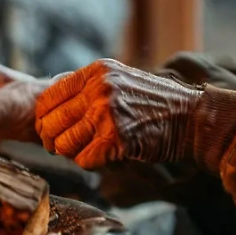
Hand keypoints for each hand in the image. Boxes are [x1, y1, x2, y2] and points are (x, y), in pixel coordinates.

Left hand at [35, 59, 202, 169]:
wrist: (190, 117)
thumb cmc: (154, 104)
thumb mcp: (119, 80)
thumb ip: (88, 89)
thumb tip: (52, 111)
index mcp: (96, 72)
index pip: (48, 98)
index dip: (45, 119)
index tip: (51, 130)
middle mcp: (98, 89)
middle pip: (51, 122)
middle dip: (53, 140)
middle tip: (63, 147)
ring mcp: (106, 113)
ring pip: (64, 143)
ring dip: (72, 153)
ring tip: (87, 151)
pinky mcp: (115, 138)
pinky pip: (84, 160)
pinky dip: (91, 163)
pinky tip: (105, 156)